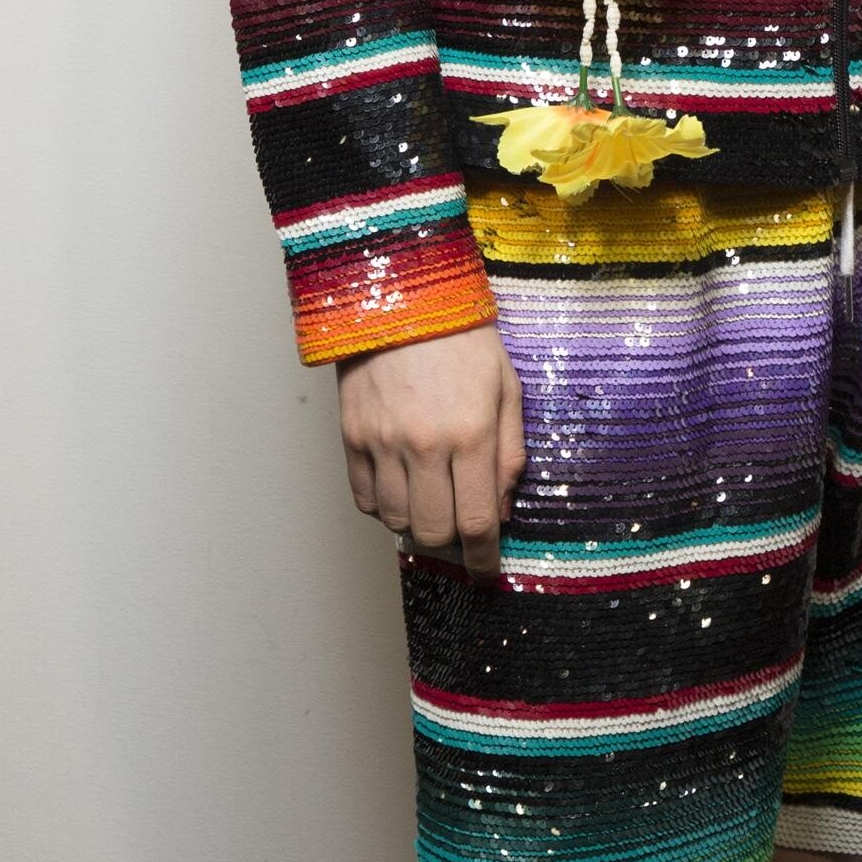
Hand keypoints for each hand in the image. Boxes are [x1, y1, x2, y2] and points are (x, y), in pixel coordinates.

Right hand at [336, 322, 525, 582]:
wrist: (402, 292)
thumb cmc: (461, 335)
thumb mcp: (506, 386)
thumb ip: (509, 452)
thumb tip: (501, 510)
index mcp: (471, 433)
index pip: (476, 522)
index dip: (483, 558)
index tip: (485, 569)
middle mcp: (424, 445)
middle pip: (433, 531)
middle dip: (451, 541)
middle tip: (459, 526)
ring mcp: (382, 442)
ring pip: (396, 521)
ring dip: (416, 523)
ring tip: (430, 500)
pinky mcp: (351, 435)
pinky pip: (364, 498)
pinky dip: (382, 505)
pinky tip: (400, 485)